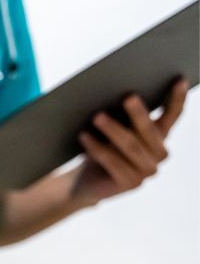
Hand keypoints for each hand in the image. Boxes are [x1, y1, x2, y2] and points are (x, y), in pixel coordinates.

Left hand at [72, 78, 187, 206]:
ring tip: (97, 116)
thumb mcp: (112, 128)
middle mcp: (159, 153)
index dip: (177, 98)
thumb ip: (121, 114)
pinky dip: (97, 148)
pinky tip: (84, 136)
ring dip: (113, 129)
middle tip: (127, 96)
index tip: (178, 79)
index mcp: (159, 135)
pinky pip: (113, 162)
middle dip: (138, 113)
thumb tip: (119, 93)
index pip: (172, 115)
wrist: (86, 181)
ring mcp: (148, 171)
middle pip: (149, 130)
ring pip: (130, 146)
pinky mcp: (131, 183)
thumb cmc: (101, 147)